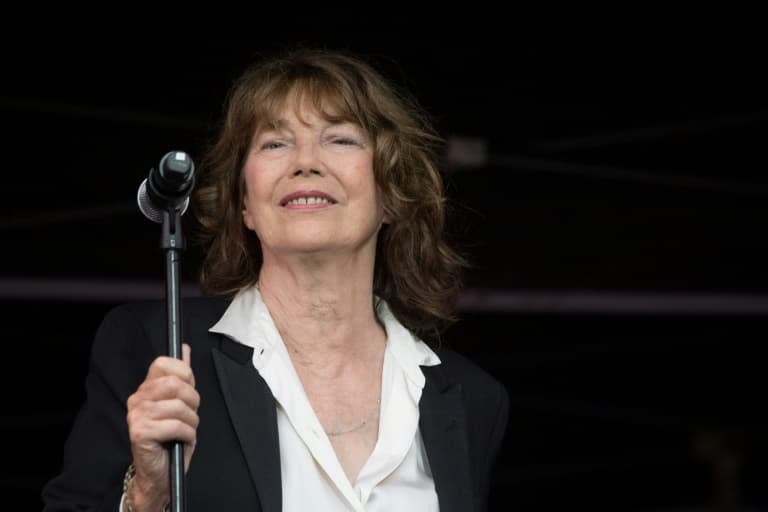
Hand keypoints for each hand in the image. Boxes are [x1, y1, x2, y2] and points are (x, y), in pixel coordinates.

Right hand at [126, 344, 198, 510]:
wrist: (159, 473)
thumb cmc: (171, 439)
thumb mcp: (180, 404)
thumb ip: (182, 377)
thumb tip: (184, 349)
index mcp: (146, 389)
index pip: (164, 363)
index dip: (185, 374)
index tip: (189, 390)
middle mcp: (137, 399)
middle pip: (175, 384)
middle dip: (193, 400)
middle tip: (191, 415)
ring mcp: (136, 415)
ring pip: (178, 406)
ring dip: (192, 422)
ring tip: (186, 431)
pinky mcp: (140, 432)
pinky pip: (176, 426)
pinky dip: (187, 435)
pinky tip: (181, 440)